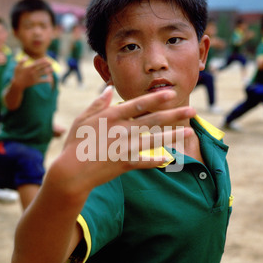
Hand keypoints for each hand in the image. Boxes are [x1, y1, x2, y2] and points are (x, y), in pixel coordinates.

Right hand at [12, 57, 53, 89]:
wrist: (18, 84)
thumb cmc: (17, 75)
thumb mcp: (17, 67)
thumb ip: (22, 61)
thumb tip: (26, 57)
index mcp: (29, 67)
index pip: (37, 63)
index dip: (42, 61)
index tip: (46, 59)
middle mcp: (33, 72)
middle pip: (41, 67)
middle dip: (47, 64)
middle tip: (51, 63)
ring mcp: (35, 77)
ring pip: (43, 73)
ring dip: (48, 71)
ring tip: (53, 69)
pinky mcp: (35, 82)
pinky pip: (42, 81)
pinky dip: (46, 80)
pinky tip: (51, 79)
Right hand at [56, 86, 195, 191]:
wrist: (71, 172)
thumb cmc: (74, 144)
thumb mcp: (82, 120)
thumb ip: (97, 104)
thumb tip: (109, 89)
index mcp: (112, 117)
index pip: (138, 104)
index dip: (156, 98)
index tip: (171, 93)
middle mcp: (122, 130)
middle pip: (153, 120)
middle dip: (174, 115)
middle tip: (192, 110)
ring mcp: (125, 148)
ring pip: (155, 140)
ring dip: (173, 135)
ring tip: (189, 131)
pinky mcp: (125, 164)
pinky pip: (146, 161)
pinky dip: (157, 160)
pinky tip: (170, 158)